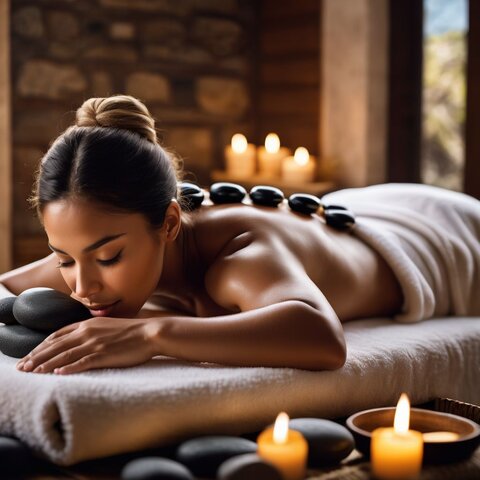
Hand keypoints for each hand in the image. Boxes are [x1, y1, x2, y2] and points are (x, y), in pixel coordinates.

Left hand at [15, 317, 158, 374]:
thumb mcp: (107, 326)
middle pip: (55, 346)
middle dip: (36, 357)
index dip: (41, 346)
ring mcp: (95, 343)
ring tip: (32, 373)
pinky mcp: (104, 354)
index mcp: (87, 324)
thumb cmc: (131, 331)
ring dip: (45, 365)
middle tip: (21, 368)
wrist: (150, 333)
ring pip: (64, 355)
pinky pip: (82, 362)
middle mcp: (87, 332)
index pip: (57, 335)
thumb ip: (91, 331)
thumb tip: (79, 340)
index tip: (30, 356)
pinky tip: (58, 374)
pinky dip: (68, 368)